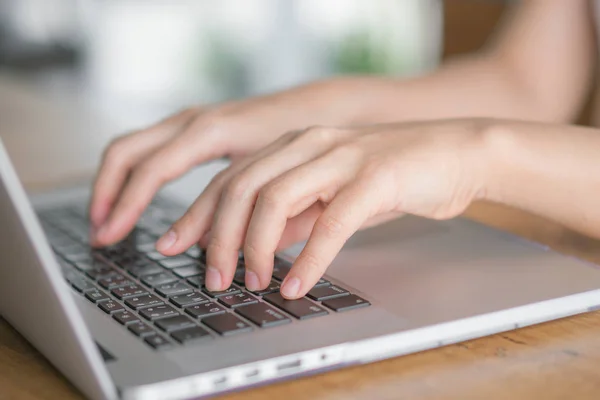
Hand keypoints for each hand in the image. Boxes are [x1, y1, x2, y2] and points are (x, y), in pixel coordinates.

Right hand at [89, 92, 334, 245]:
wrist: (316, 107)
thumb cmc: (299, 141)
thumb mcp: (272, 174)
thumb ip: (238, 209)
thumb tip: (200, 247)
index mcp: (208, 131)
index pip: (150, 169)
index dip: (126, 206)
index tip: (110, 237)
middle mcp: (191, 121)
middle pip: (124, 152)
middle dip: (106, 193)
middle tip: (100, 235)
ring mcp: (190, 120)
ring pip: (131, 147)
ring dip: (113, 184)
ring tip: (106, 222)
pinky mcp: (194, 127)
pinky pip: (148, 148)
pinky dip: (132, 175)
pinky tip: (133, 201)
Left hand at [155, 119, 492, 297]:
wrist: (458, 153)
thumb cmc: (395, 175)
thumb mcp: (333, 195)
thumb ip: (296, 215)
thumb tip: (256, 245)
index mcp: (296, 144)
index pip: (231, 178)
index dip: (198, 214)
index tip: (175, 246)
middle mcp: (310, 142)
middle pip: (242, 187)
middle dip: (217, 237)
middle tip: (213, 278)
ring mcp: (342, 156)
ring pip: (276, 198)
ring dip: (254, 247)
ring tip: (251, 283)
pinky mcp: (375, 176)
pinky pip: (331, 220)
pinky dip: (309, 257)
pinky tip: (298, 284)